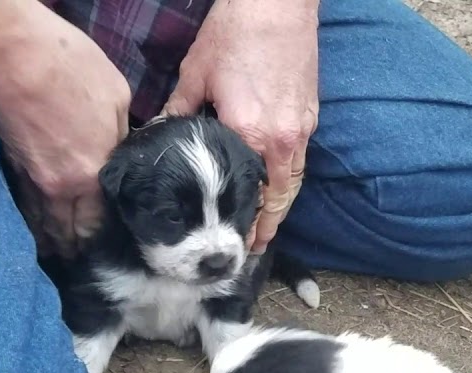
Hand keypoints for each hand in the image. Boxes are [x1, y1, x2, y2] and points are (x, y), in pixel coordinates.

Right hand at [0, 0, 130, 256]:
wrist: (9, 48)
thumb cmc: (68, 65)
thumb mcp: (116, 98)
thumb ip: (120, 137)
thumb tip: (119, 154)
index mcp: (92, 175)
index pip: (100, 224)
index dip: (106, 238)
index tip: (113, 248)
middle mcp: (58, 188)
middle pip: (68, 234)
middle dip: (77, 250)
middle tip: (85, 261)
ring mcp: (28, 178)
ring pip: (41, 226)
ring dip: (52, 243)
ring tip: (61, 256)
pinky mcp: (7, 164)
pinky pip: (25, 207)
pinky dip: (32, 222)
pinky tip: (38, 228)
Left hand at [162, 0, 319, 253]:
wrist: (278, 5)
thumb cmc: (235, 34)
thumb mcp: (195, 75)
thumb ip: (179, 112)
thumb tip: (161, 133)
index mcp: (251, 136)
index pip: (249, 196)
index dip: (242, 224)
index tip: (232, 245)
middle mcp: (282, 141)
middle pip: (279, 199)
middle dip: (267, 227)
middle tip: (255, 249)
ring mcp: (301, 130)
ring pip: (293, 183)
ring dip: (280, 207)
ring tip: (267, 228)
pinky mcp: (310, 116)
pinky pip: (300, 161)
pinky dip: (288, 180)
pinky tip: (276, 185)